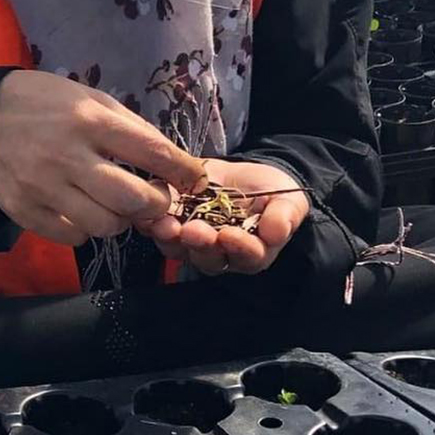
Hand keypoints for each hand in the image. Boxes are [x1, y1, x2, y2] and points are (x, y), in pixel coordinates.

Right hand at [0, 71, 208, 246]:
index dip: (182, 171)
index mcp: (89, 120)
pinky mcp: (23, 209)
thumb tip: (171, 161)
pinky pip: (72, 236)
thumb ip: (128, 127)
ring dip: (120, 220)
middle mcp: (68, 155)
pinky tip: (80, 210)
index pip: (152, 152)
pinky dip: (85, 229)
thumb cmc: (43, 103)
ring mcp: (43, 186)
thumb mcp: (88, 98)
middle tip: (152, 198)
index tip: (194, 179)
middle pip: (133, 199)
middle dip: (155, 204)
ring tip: (114, 206)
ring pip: (105, 225)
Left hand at [139, 158, 309, 274]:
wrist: (246, 178)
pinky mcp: (172, 220)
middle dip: (200, 244)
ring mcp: (191, 239)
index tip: (231, 235)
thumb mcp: (287, 202)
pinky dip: (149, 221)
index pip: (247, 257)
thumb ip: (284, 217)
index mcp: (251, 253)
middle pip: (207, 257)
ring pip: (178, 247)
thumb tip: (278, 232)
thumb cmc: (272, 195)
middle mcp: (218, 253)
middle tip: (194, 230)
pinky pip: (156, 227)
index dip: (240, 248)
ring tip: (165, 224)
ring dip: (169, 237)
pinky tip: (147, 212)